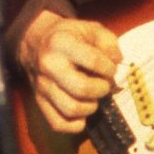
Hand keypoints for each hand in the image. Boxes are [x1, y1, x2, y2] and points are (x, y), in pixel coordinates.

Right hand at [17, 8, 120, 133]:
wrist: (37, 43)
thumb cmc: (68, 36)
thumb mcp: (90, 29)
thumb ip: (108, 43)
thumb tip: (117, 62)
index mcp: (61, 43)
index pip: (94, 61)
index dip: (109, 68)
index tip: (111, 68)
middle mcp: (48, 65)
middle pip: (82, 89)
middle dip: (102, 89)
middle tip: (104, 84)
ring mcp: (42, 86)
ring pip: (71, 109)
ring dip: (90, 107)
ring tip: (93, 97)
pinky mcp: (39, 102)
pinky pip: (59, 124)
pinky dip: (75, 123)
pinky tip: (82, 110)